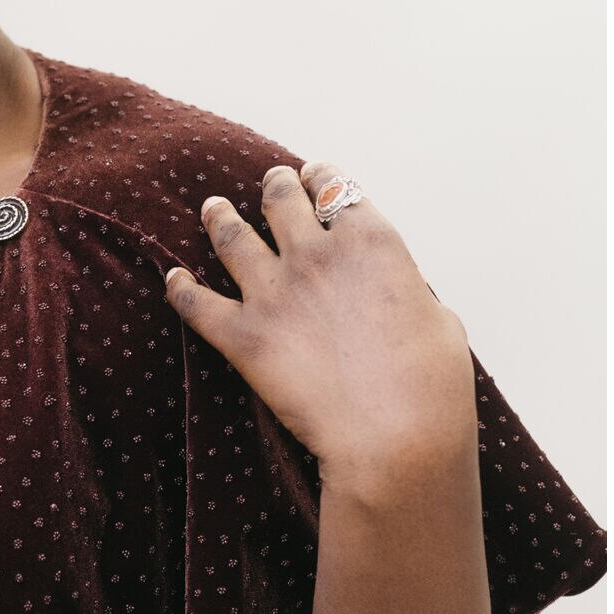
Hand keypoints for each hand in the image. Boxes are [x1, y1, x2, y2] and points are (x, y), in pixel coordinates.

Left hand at [163, 162, 477, 475]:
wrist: (394, 438)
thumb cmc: (432, 386)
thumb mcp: (440, 319)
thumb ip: (408, 290)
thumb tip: (397, 291)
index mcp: (370, 242)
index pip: (336, 188)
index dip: (322, 177)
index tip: (315, 175)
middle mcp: (315, 255)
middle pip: (281, 200)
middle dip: (275, 185)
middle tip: (271, 182)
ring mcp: (273, 292)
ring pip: (231, 236)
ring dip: (219, 217)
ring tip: (212, 207)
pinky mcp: (242, 336)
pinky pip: (196, 303)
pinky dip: (180, 289)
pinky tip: (173, 279)